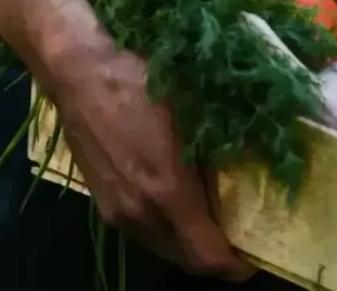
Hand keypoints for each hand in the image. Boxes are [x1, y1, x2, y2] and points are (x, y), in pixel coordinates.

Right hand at [45, 33, 254, 280]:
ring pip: (162, 247)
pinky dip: (168, 230)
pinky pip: (143, 232)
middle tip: (243, 239)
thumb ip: (221, 152)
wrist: (79, 70)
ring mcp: (116, 210)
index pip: (207, 256)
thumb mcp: (196, 111)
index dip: (236, 265)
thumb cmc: (144, 81)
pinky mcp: (102, 201)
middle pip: (185, 260)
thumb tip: (251, 173)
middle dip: (216, 258)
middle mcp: (139, 213)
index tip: (257, 257)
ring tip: (217, 223)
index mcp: (168, 192)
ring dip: (190, 244)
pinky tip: (183, 206)